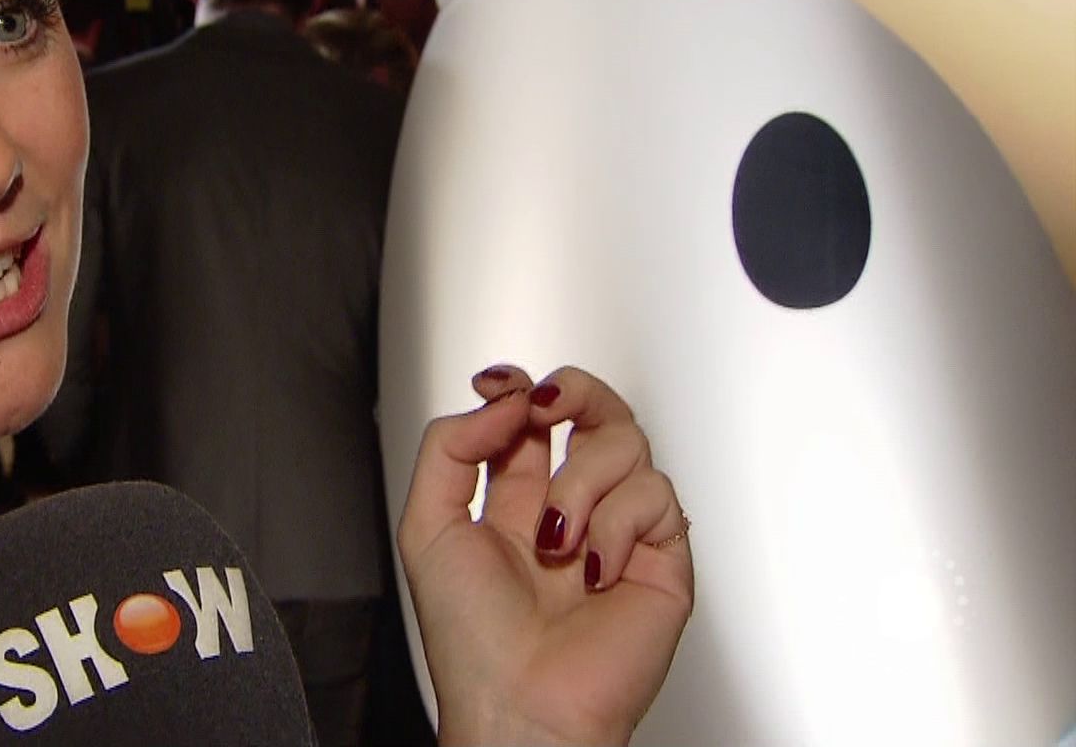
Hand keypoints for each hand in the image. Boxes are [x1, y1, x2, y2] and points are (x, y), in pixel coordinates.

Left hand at [398, 366, 693, 745]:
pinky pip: (657, 495)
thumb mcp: (426, 527)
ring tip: (557, 540)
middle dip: (571, 391)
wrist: (520, 704)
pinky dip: (619, 525)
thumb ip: (450, 449)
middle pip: (593, 412)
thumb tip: (502, 402)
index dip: (522, 388)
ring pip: (626, 443)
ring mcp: (620, 530)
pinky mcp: (663, 557)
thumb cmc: (471, 641)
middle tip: (545, 404)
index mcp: (515, 502)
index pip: (533, 419)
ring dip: (581, 482)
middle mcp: (571, 508)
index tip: (499, 384)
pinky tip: (593, 569)